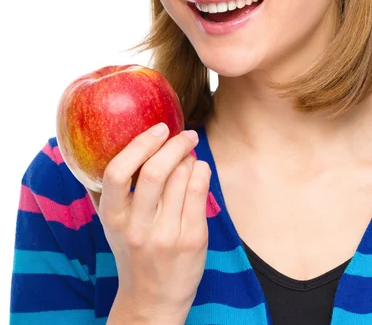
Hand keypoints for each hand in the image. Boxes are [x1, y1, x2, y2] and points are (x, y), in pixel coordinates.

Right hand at [87, 123, 210, 319]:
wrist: (152, 299)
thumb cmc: (134, 250)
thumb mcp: (115, 223)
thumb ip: (117, 189)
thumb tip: (127, 139)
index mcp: (113, 218)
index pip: (117, 173)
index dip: (139, 145)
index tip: (158, 128)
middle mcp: (137, 227)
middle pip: (155, 172)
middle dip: (174, 144)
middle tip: (185, 134)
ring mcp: (166, 235)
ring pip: (182, 177)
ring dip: (189, 157)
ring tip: (190, 156)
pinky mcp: (192, 239)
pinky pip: (200, 191)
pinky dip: (201, 171)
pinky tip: (199, 169)